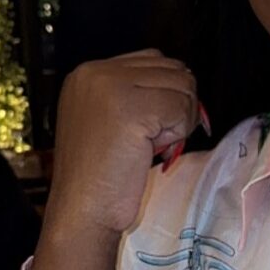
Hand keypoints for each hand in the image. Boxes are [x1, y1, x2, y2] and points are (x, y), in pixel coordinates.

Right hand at [32, 52, 199, 269]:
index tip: (154, 126)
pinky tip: (152, 150)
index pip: (155, 59)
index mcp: (88, 73)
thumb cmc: (103, 174)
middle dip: (177, 105)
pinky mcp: (130, 108)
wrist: (82, 210)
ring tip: (149, 145)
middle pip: (174, 69)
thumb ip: (138, 94)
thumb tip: (186, 80)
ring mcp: (110, 87)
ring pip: (183, 87)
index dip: (170, 92)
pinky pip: (182, 109)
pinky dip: (178, 133)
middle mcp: (95, 72)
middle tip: (153, 140)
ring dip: (179, 120)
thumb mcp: (112, 119)